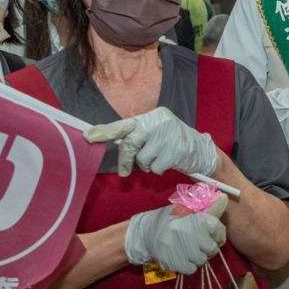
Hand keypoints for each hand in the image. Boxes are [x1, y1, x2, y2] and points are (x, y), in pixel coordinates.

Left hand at [84, 108, 217, 176]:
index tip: (88, 136)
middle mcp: (158, 123)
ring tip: (159, 160)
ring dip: (147, 165)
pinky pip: (155, 167)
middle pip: (130, 144)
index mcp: (151, 116)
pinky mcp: (174, 152)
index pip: (124, 124)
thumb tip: (109, 141)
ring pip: (142, 159)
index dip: (105, 131)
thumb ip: (136, 137)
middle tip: (125, 172)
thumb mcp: (155, 133)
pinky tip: (168, 163)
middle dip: (126, 160)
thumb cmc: (172, 143)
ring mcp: (167, 137)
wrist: (201, 150)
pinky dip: (159, 170)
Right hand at [124, 197, 228, 273]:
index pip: (219, 229)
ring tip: (187, 249)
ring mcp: (182, 248)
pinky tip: (181, 256)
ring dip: (197, 257)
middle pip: (212, 248)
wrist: (145, 233)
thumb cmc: (170, 220)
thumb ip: (209, 207)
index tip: (210, 234)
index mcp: (195, 217)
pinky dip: (188, 265)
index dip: (217, 234)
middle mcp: (190, 232)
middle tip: (197, 243)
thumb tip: (224, 197)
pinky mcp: (174, 262)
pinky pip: (191, 269)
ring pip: (202, 260)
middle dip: (207, 248)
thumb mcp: (188, 209)